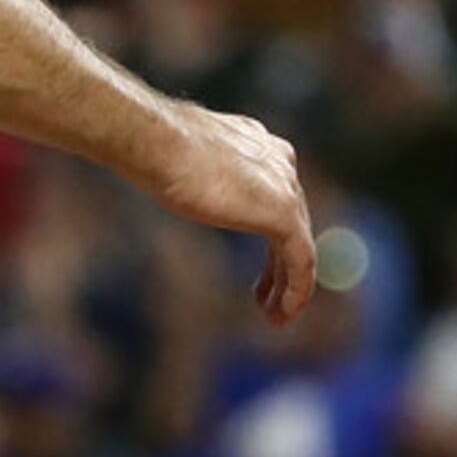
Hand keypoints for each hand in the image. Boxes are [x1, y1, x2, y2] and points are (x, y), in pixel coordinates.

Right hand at [138, 102, 314, 324]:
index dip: (268, 232)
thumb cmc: (155, 146)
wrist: (158, 142)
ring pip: (299, 245)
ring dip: (288, 284)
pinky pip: (302, 261)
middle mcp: (280, 161)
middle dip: (279, 265)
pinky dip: (296, 291)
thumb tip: (166, 172)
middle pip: (292, 222)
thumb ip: (193, 169)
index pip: (275, 196)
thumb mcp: (180, 158)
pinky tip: (282, 313)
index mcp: (258, 144)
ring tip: (275, 314)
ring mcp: (286, 186)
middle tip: (264, 297)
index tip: (256, 261)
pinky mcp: (283, 212)